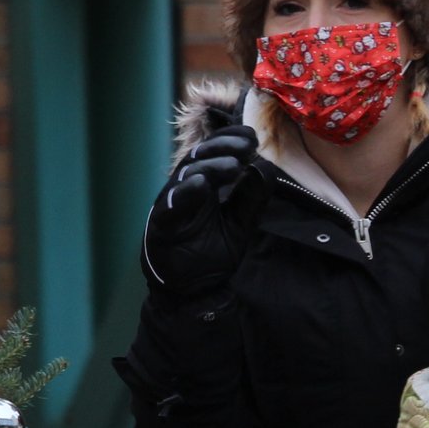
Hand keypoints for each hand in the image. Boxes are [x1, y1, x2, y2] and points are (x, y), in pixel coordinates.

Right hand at [141, 125, 259, 295]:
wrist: (192, 290)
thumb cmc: (211, 253)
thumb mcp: (240, 223)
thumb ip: (252, 197)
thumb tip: (266, 166)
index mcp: (203, 184)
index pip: (214, 152)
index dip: (231, 140)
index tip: (253, 137)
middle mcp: (185, 188)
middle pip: (200, 156)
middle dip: (223, 146)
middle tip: (247, 145)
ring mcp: (172, 204)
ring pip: (187, 175)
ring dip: (210, 166)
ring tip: (233, 165)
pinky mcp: (162, 224)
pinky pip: (172, 205)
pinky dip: (185, 193)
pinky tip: (201, 184)